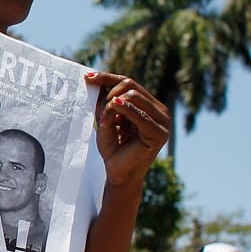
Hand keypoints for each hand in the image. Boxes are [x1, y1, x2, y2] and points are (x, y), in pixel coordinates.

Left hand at [85, 72, 169, 189]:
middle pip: (130, 85)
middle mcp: (160, 110)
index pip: (128, 82)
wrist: (118, 174)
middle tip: (99, 113)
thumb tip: (95, 79)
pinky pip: (138, 113)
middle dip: (109, 94)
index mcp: (149, 105)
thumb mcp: (106, 118)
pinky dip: (122, 111)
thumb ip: (105, 100)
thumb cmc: (114, 148)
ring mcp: (163, 121)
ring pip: (132, 95)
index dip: (107, 78)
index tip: (87, 77)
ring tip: (104, 122)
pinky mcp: (159, 133)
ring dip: (112, 105)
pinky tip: (111, 114)